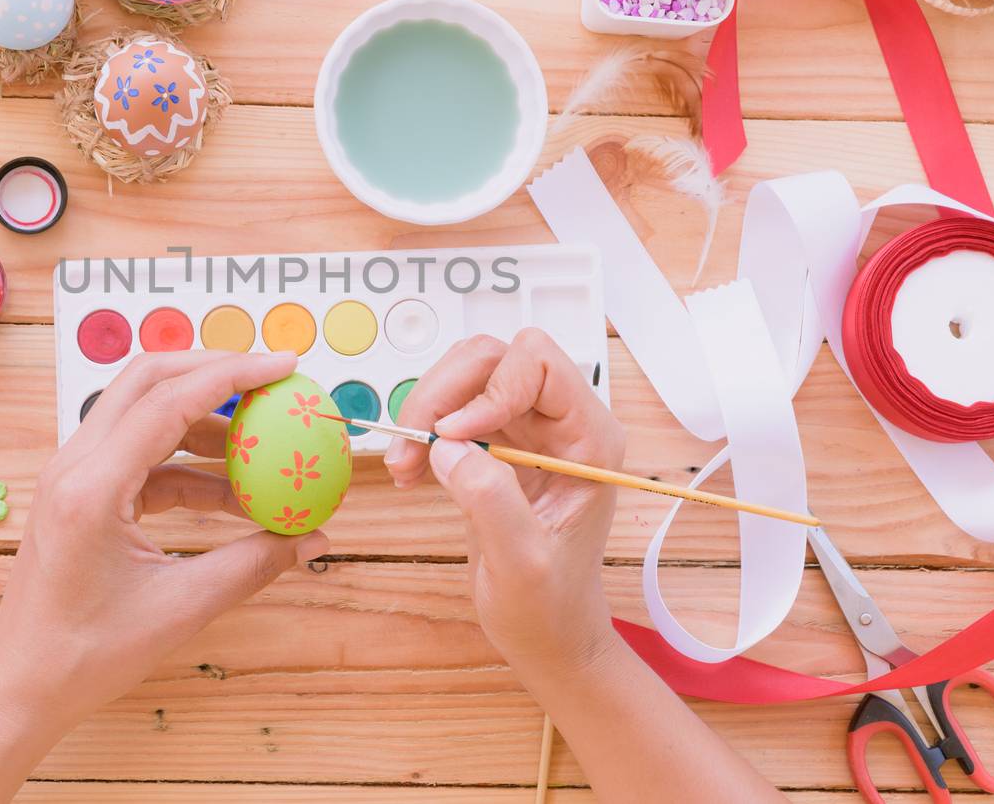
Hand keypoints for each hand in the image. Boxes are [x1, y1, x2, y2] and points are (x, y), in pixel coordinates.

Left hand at [0, 350, 329, 728]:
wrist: (22, 686)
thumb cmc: (87, 655)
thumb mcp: (181, 608)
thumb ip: (253, 564)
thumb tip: (313, 537)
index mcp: (92, 487)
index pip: (168, 402)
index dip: (233, 375)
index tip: (284, 366)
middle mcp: (73, 466)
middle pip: (147, 381)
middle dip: (214, 372)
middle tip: (272, 383)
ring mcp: (71, 476)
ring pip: (142, 413)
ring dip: (203, 422)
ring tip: (261, 451)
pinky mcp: (77, 493)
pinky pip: (138, 454)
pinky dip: (185, 463)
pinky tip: (228, 493)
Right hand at [385, 329, 621, 673]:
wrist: (549, 635)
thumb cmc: (550, 607)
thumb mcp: (522, 563)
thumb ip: (490, 500)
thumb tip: (447, 446)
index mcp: (589, 438)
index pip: (538, 363)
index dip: (488, 388)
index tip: (450, 437)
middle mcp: (561, 422)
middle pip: (493, 359)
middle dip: (442, 395)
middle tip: (409, 448)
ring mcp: (527, 429)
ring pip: (466, 376)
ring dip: (424, 411)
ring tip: (404, 467)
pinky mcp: (497, 443)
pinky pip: (451, 409)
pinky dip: (421, 432)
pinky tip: (411, 473)